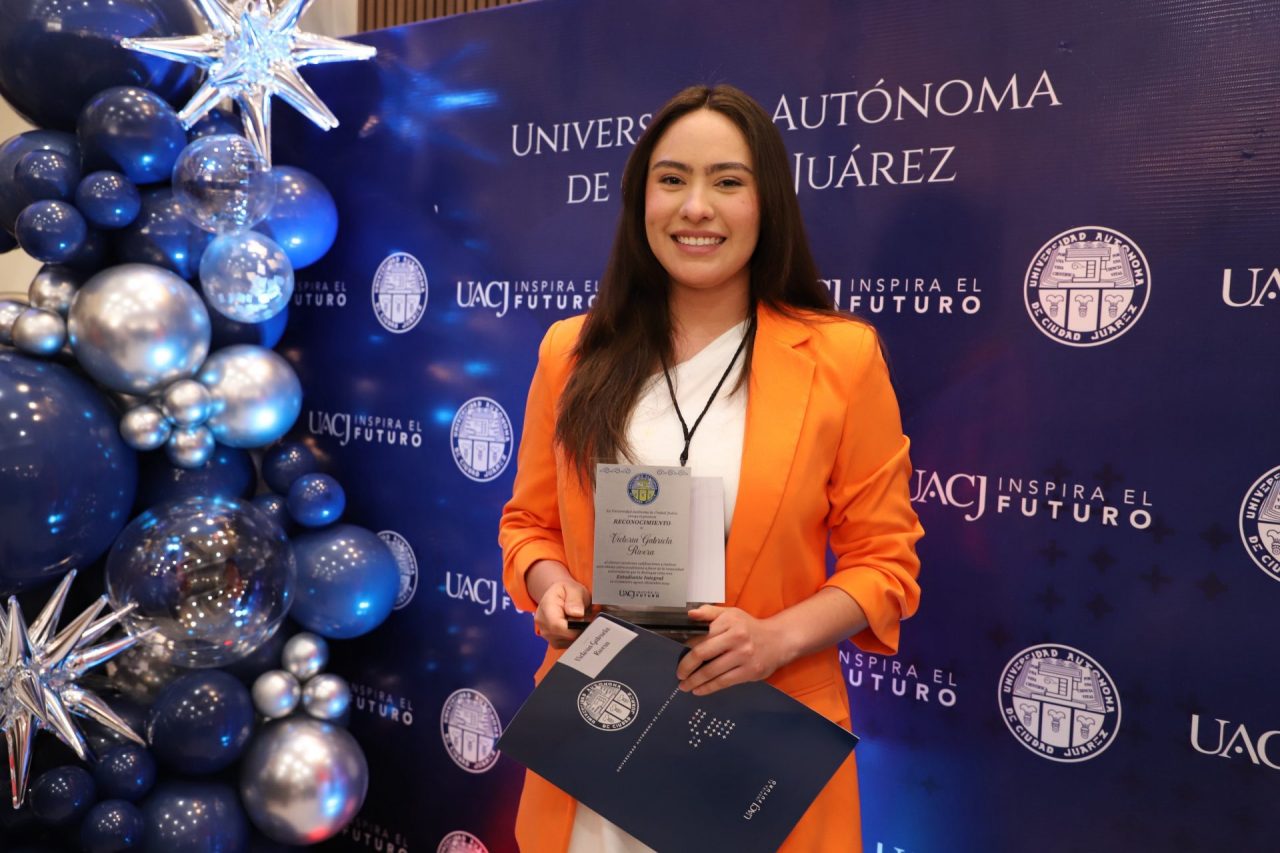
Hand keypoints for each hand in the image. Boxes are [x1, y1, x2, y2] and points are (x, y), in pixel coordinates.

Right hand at [533, 579, 590, 648]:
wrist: (561, 596)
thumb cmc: (567, 591)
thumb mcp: (574, 589)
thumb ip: (575, 600)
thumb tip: (577, 613)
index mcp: (546, 608)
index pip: (557, 626)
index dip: (576, 626)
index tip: (587, 619)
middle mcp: (543, 624)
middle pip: (565, 636)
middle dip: (580, 629)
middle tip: (588, 618)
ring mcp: (547, 634)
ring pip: (568, 642)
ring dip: (579, 634)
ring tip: (581, 620)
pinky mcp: (554, 642)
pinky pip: (568, 645)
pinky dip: (576, 637)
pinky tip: (577, 627)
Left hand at [675, 605, 791, 695]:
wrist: (779, 640)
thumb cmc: (749, 627)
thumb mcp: (731, 614)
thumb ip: (709, 612)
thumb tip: (689, 614)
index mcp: (729, 622)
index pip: (701, 635)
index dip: (686, 647)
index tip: (676, 655)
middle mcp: (737, 638)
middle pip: (703, 653)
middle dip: (686, 667)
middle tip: (679, 674)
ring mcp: (744, 656)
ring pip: (712, 671)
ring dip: (695, 681)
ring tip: (685, 685)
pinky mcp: (749, 672)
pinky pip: (723, 682)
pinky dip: (708, 688)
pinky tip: (699, 690)